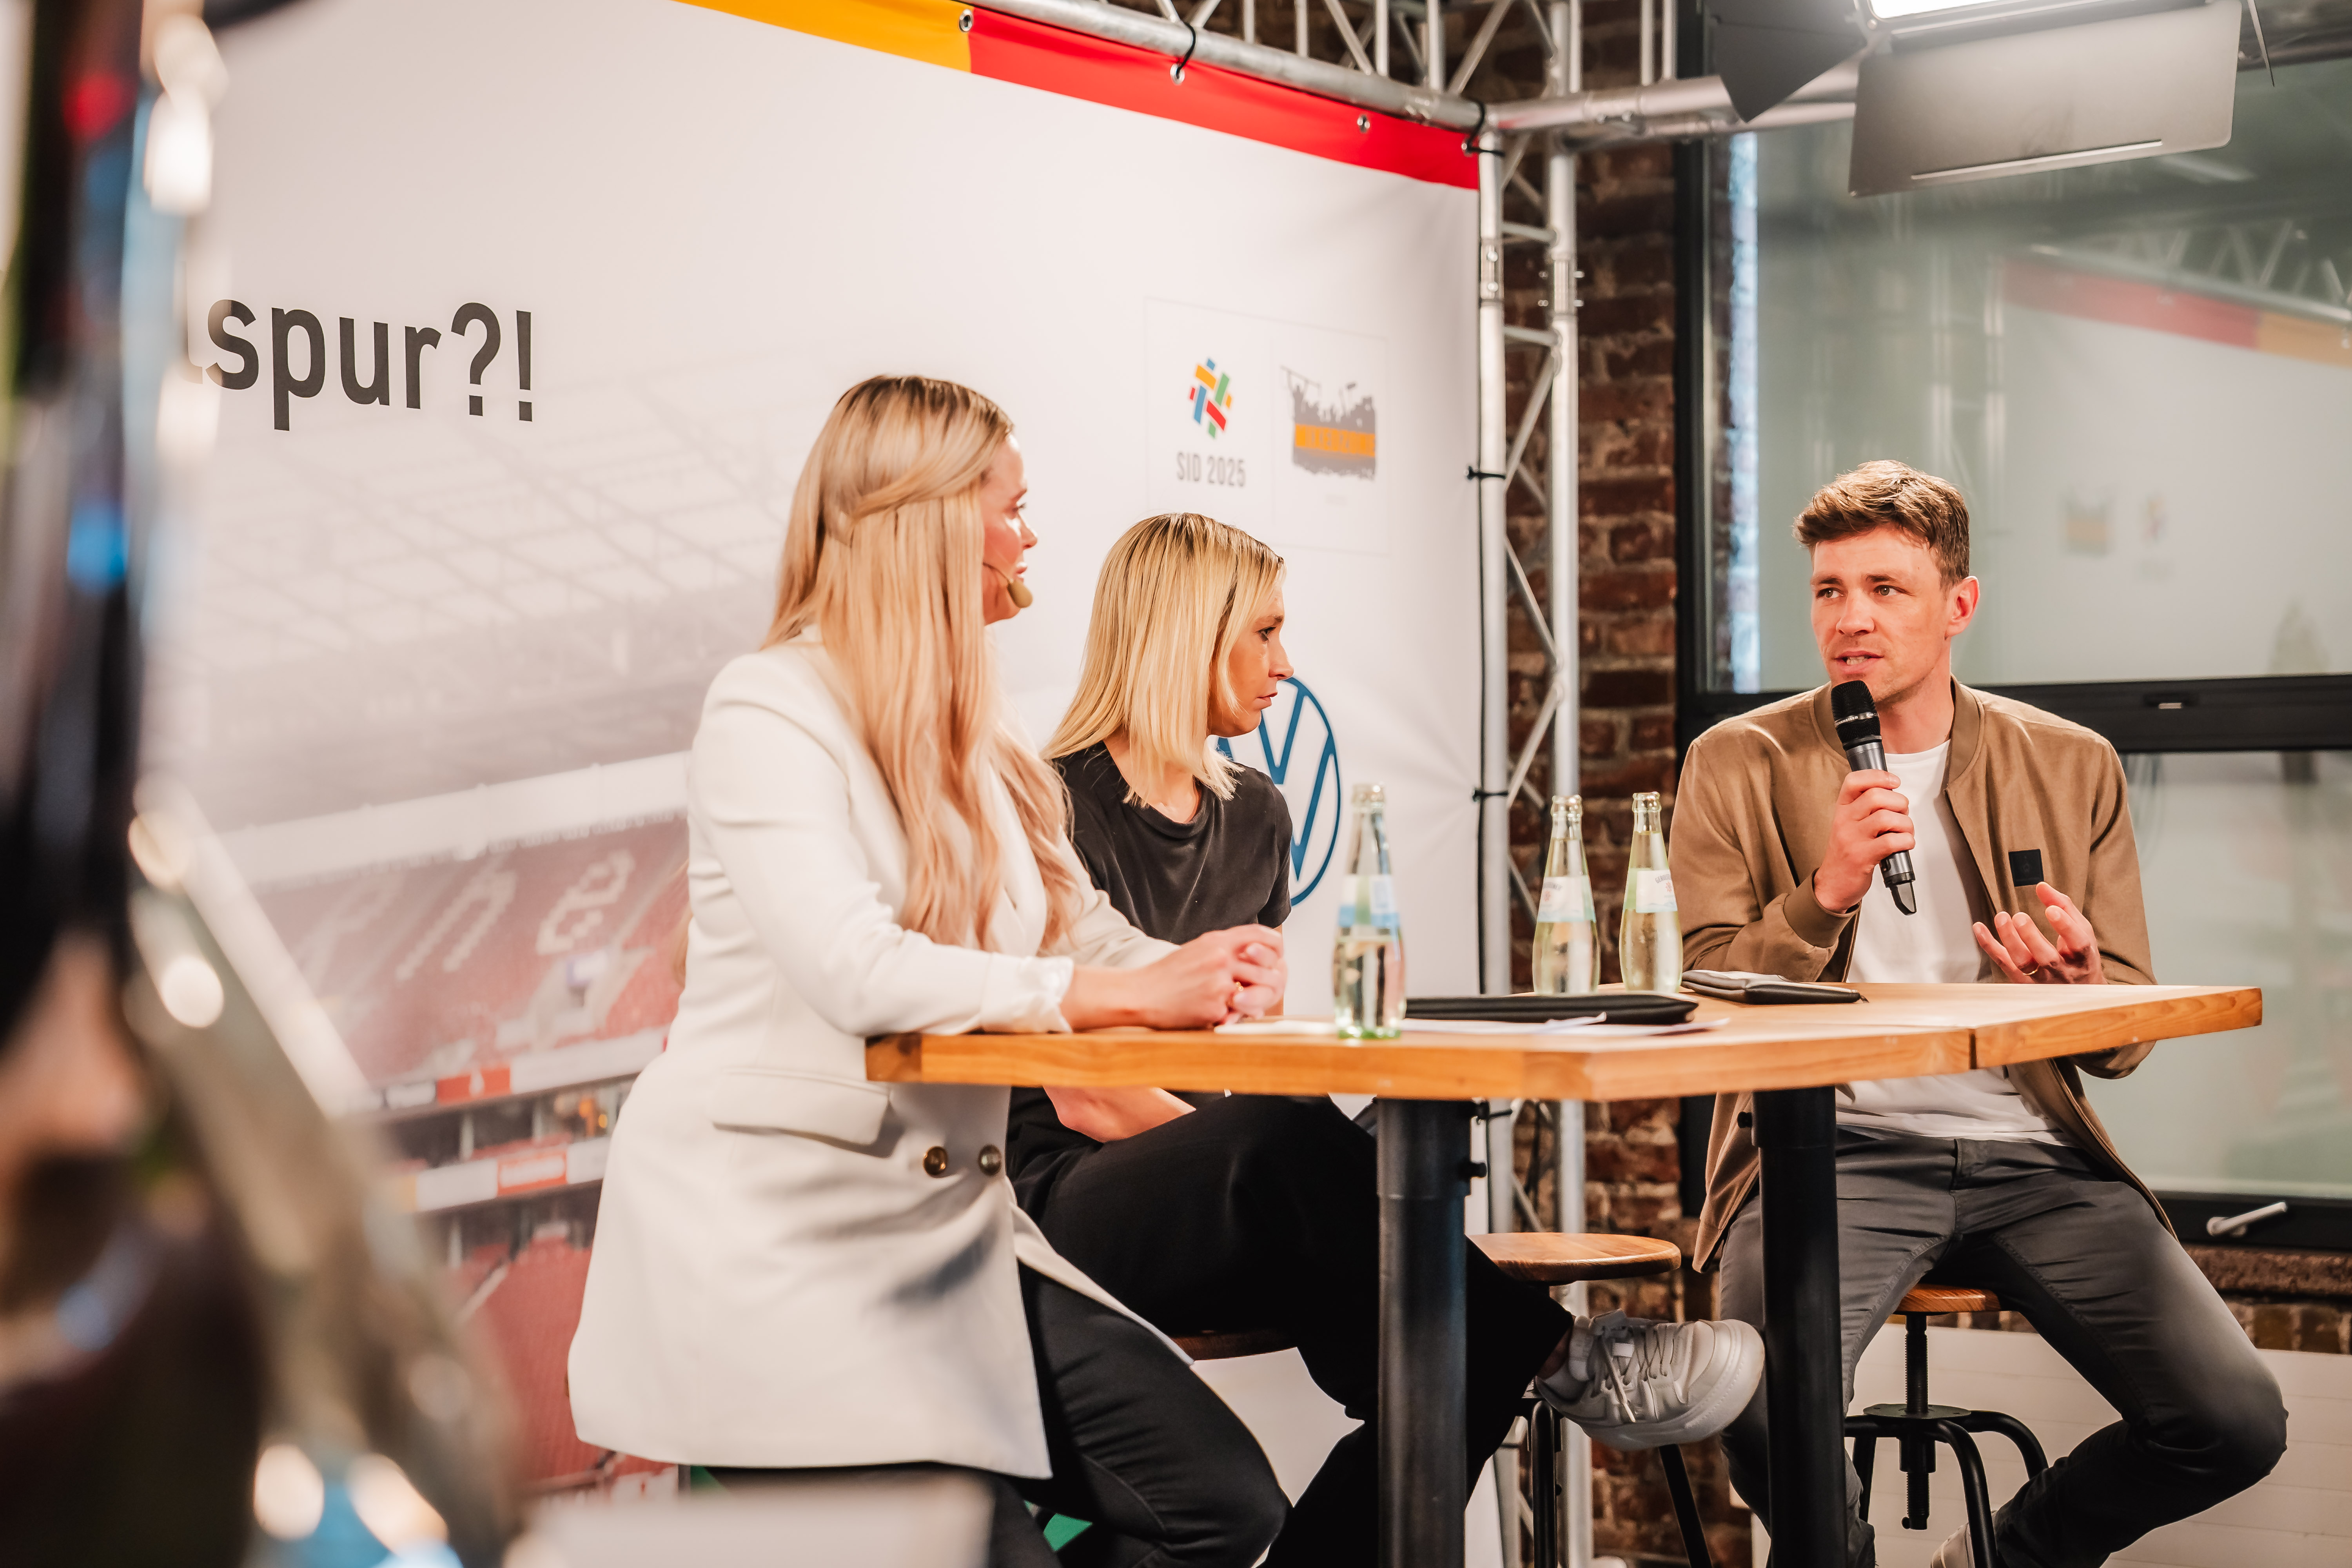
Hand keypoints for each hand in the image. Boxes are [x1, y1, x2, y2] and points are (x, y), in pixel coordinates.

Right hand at [1063, 926, 1285, 1030]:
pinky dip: (1232, 1017)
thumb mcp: (1196, 949)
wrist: (1141, 994)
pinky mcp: (1215, 1008)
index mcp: (1216, 941)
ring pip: (1257, 993)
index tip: (1277, 955)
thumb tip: (1254, 950)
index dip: (1274, 946)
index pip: (1259, 935)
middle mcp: (1221, 959)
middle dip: (1268, 982)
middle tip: (1260, 988)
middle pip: (1266, 968)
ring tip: (1239, 1003)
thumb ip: (1224, 947)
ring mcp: (1219, 984)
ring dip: (1253, 1001)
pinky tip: (1217, 1014)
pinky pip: (1238, 1014)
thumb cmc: (1166, 974)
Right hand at [1812, 770, 1913, 914]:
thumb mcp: (1848, 824)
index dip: (1878, 776)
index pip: (1854, 781)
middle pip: (1876, 796)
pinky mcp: (1863, 857)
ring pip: (1887, 818)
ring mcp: (1852, 839)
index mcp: (1841, 809)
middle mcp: (1845, 821)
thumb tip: (1894, 794)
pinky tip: (1904, 845)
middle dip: (1899, 802)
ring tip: (1905, 832)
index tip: (1893, 782)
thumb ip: (1865, 807)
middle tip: (1902, 814)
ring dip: (1906, 824)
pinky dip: (1907, 841)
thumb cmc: (1847, 852)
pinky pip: (1892, 842)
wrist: (1833, 884)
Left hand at [1972, 884, 2104, 984]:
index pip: (2078, 944)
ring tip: (2002, 917)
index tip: (2051, 910)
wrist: (2078, 992)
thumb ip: (2064, 907)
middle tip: (2020, 916)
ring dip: (2009, 940)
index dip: (2065, 927)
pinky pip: (2003, 963)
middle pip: (2047, 958)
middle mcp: (2062, 971)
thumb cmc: (2079, 956)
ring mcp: (2041, 980)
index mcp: (2083, 957)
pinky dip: (1989, 945)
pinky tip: (1979, 928)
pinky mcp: (2022, 981)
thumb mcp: (2082, 932)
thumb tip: (2041, 886)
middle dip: (2032, 937)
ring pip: (2022, 964)